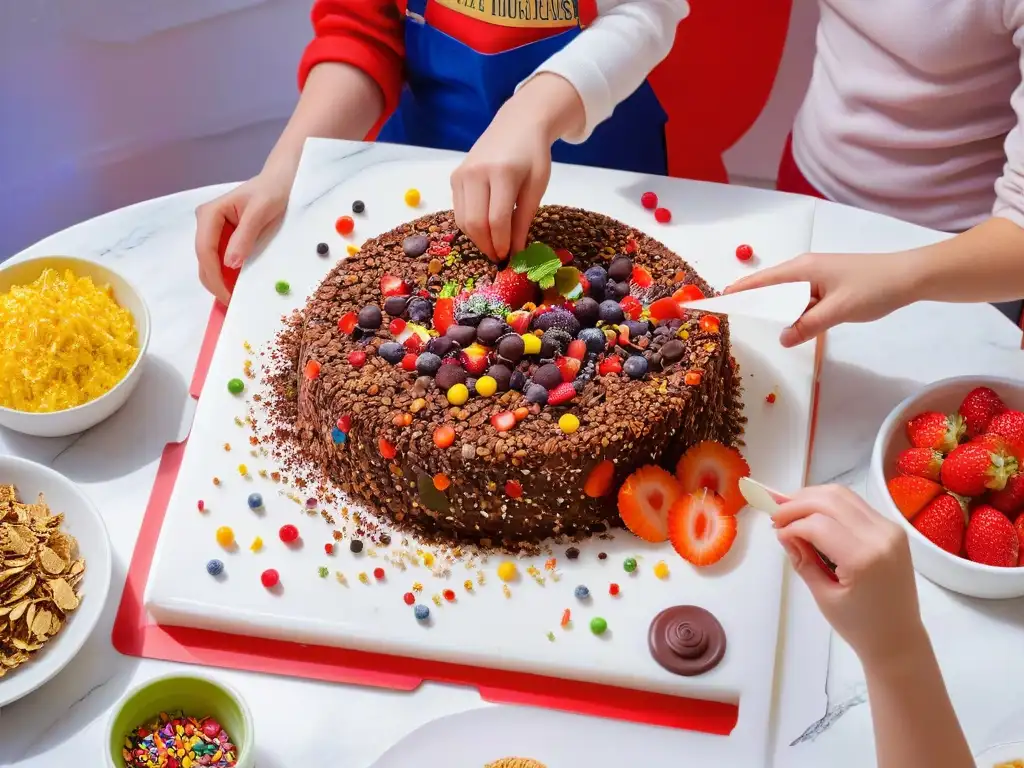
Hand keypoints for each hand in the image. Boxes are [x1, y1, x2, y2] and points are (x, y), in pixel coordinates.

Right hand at [194, 170, 290, 303]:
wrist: (281, 181)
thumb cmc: (272, 191)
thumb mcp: (261, 212)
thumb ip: (245, 236)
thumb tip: (230, 264)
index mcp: (210, 214)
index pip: (205, 250)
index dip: (214, 276)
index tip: (227, 296)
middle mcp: (206, 224)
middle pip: (204, 260)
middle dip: (216, 283)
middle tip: (233, 304)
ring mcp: (214, 232)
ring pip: (210, 264)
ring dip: (221, 282)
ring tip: (237, 298)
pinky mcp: (224, 239)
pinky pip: (222, 261)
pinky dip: (229, 276)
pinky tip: (239, 286)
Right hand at [451, 107, 551, 262]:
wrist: (517, 125)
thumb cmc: (533, 156)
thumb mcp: (536, 188)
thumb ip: (523, 220)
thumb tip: (514, 252)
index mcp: (501, 173)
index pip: (497, 219)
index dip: (502, 243)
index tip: (509, 257)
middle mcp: (476, 173)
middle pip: (475, 223)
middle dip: (486, 245)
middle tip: (499, 256)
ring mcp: (461, 174)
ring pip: (463, 220)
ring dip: (477, 238)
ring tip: (493, 244)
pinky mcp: (454, 177)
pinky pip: (459, 210)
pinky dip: (471, 225)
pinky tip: (486, 227)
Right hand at [724, 251, 921, 346]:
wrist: (910, 278)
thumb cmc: (874, 287)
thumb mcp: (838, 310)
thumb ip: (808, 325)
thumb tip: (781, 339)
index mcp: (803, 269)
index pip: (762, 280)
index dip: (740, 290)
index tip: (718, 299)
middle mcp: (806, 270)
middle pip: (772, 288)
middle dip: (754, 302)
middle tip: (734, 318)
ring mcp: (818, 278)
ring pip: (789, 297)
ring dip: (777, 311)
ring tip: (758, 325)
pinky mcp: (829, 287)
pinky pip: (803, 301)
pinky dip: (795, 313)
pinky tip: (793, 326)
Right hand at [773, 485, 925, 665]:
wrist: (899, 638)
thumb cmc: (859, 626)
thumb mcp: (823, 596)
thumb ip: (803, 559)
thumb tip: (784, 532)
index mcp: (864, 558)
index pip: (817, 525)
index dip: (791, 525)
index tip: (777, 534)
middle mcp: (881, 536)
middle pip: (830, 500)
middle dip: (797, 503)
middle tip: (776, 514)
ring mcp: (890, 529)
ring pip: (843, 495)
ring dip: (813, 498)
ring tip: (791, 510)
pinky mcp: (892, 529)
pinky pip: (856, 505)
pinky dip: (830, 505)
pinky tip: (814, 515)